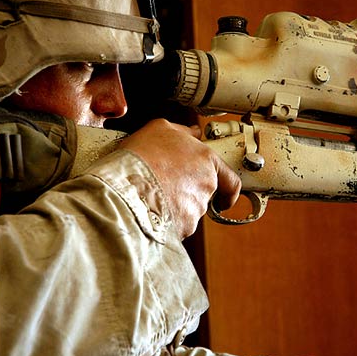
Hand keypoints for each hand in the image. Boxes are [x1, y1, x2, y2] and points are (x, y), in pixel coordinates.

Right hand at [118, 118, 240, 239]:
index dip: (228, 192)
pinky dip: (165, 220)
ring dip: (174, 206)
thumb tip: (193, 132)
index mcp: (206, 160)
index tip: (224, 199)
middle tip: (165, 186)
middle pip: (203, 194)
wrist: (126, 186)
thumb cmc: (141, 156)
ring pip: (188, 211)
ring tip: (150, 195)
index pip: (230, 181)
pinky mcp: (182, 226)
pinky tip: (148, 209)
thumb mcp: (159, 129)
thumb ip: (182, 131)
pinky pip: (176, 225)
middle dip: (187, 193)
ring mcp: (195, 209)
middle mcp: (205, 186)